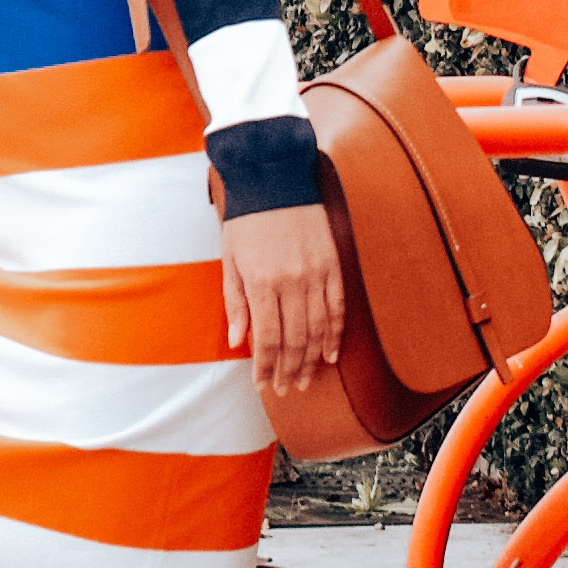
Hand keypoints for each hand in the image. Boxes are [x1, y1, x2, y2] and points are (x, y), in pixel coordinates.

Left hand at [220, 202, 344, 400]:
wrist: (274, 178)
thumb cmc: (246, 220)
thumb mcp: (230, 260)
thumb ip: (235, 303)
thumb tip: (239, 342)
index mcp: (262, 282)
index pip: (267, 339)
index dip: (266, 368)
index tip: (263, 384)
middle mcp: (292, 282)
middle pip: (295, 340)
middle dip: (289, 371)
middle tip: (286, 389)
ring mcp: (316, 274)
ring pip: (318, 329)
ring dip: (312, 360)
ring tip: (306, 380)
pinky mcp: (333, 264)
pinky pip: (337, 307)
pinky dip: (335, 333)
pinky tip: (331, 353)